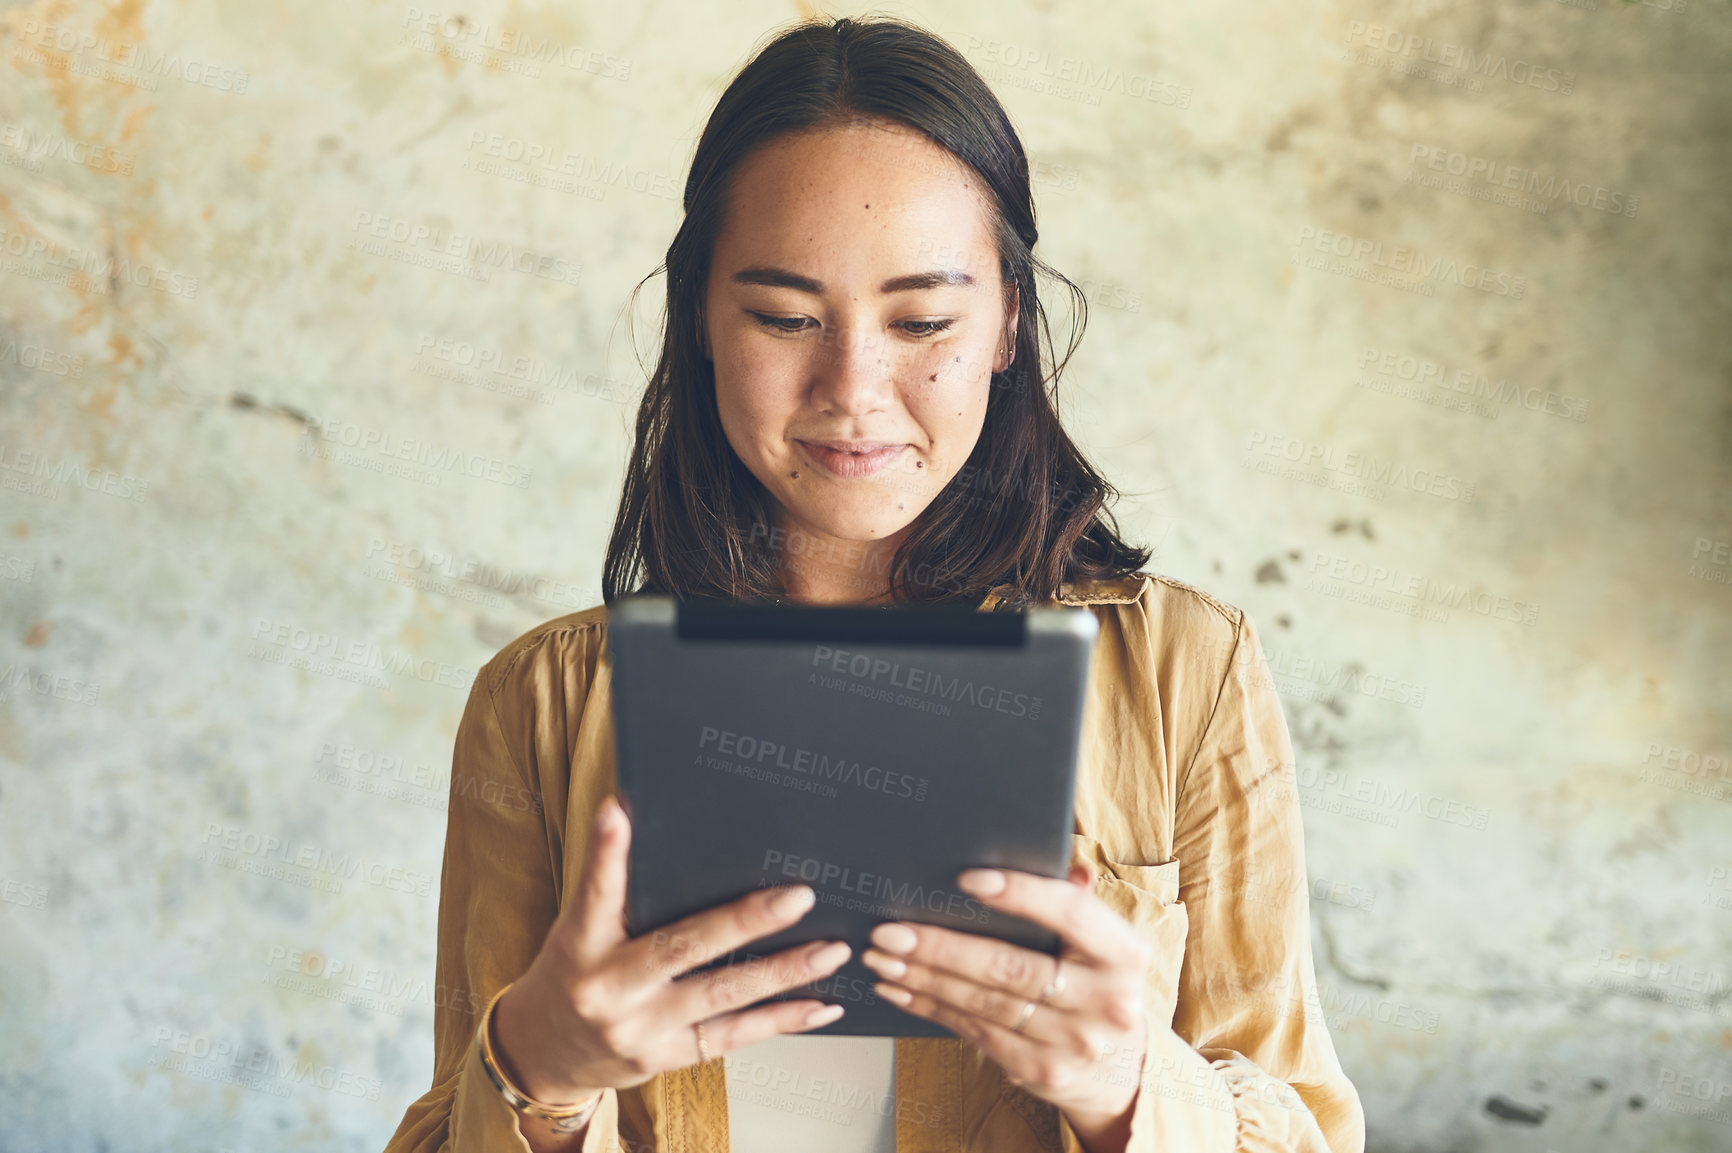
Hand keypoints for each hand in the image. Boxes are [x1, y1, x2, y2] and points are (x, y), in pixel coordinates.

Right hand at [490, 794, 854, 1107]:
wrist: (543, 1054)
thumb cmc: (571, 973)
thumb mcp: (576, 929)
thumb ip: (611, 891)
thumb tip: (633, 817)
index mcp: (581, 945)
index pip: (595, 893)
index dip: (606, 853)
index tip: (618, 813)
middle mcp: (610, 989)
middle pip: (682, 948)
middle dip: (746, 922)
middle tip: (799, 897)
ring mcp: (642, 1029)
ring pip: (723, 997)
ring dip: (784, 972)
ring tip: (831, 950)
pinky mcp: (668, 1056)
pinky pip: (733, 1036)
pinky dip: (781, 1020)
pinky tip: (822, 1005)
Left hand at [859, 862, 1150, 1140]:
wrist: (1121, 1070)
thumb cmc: (1099, 984)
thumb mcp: (1106, 944)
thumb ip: (1079, 903)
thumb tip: (1061, 863)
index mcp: (1124, 954)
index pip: (1071, 914)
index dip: (1020, 893)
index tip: (967, 879)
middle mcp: (1106, 1002)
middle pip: (1011, 968)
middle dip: (942, 947)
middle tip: (891, 930)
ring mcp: (1073, 1043)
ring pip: (985, 1004)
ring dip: (925, 979)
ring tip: (883, 958)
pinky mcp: (1042, 1071)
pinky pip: (977, 1033)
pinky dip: (932, 1009)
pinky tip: (901, 990)